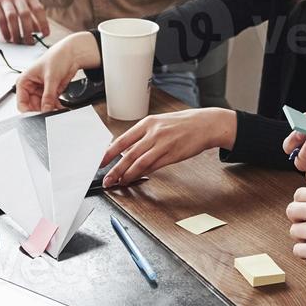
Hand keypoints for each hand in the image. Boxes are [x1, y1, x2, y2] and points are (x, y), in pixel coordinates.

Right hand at [0, 0, 49, 43]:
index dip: (43, 23)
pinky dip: (5, 30)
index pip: (38, 9)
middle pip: (25, 15)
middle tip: (30, 43)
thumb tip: (38, 30)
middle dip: (29, 31)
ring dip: (16, 32)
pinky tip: (7, 37)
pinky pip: (0, 19)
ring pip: (13, 18)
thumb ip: (30, 11)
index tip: (45, 34)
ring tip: (18, 42)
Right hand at [15, 32, 99, 111]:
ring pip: (42, 107)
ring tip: (56, 109)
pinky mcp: (50, 93)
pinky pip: (51, 105)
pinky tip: (60, 107)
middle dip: (41, 111)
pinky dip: (56, 108)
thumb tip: (46, 110)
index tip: (36, 116)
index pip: (21, 102)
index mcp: (24, 81)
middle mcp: (31, 87)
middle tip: (49, 113)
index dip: (28, 111)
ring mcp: (41, 91)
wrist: (71, 55)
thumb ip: (48, 96)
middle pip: (32, 107)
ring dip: (50, 110)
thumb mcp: (51, 78)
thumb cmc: (56, 58)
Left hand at [101, 108, 235, 185]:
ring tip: (119, 182)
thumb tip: (128, 150)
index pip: (122, 140)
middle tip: (106, 179)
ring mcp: (162, 144)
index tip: (99, 162)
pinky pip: (153, 166)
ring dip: (126, 174)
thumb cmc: (183, 124)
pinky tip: (135, 178)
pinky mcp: (172, 154)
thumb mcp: (160, 123)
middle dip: (114, 169)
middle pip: (128, 154)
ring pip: (139, 162)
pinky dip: (142, 174)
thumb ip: (144, 136)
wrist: (205, 124)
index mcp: (147, 123)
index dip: (108, 153)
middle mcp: (153, 132)